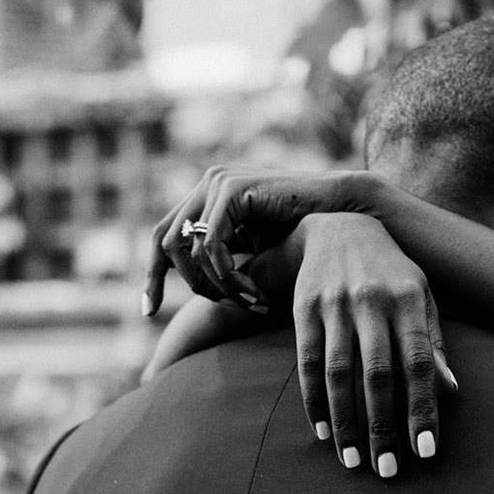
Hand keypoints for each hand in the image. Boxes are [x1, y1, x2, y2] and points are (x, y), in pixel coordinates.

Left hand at [141, 167, 378, 316]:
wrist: (345, 213)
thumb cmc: (305, 237)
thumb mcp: (253, 253)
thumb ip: (223, 261)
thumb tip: (194, 287)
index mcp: (207, 196)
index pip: (163, 237)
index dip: (152, 276)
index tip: (148, 311)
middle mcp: (208, 184)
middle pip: (166, 244)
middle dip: (190, 285)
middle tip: (228, 306)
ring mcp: (218, 181)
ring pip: (188, 249)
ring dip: (217, 286)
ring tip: (249, 301)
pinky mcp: (233, 188)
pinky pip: (210, 243)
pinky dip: (227, 275)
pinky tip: (252, 291)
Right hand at [292, 213, 457, 478]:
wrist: (337, 225)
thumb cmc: (390, 272)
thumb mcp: (422, 296)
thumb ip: (433, 343)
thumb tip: (451, 391)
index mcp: (409, 299)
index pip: (418, 362)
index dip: (423, 408)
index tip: (426, 451)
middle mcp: (372, 301)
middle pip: (378, 374)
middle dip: (383, 426)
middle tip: (387, 470)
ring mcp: (335, 304)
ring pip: (340, 373)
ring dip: (346, 422)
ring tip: (353, 460)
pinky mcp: (304, 309)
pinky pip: (307, 362)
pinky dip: (314, 400)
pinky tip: (322, 431)